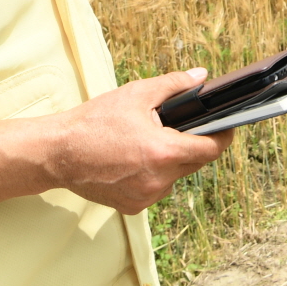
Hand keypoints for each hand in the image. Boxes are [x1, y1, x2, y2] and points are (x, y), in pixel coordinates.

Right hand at [42, 68, 235, 214]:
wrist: (58, 153)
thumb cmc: (95, 122)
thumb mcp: (137, 94)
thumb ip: (174, 85)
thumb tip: (201, 77)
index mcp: (164, 152)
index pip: (211, 149)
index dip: (222, 136)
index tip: (227, 126)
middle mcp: (159, 181)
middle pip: (194, 162)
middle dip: (193, 144)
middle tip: (180, 126)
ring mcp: (146, 197)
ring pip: (175, 176)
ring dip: (171, 160)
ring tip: (150, 141)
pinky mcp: (133, 208)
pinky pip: (156, 189)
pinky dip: (153, 174)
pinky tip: (136, 159)